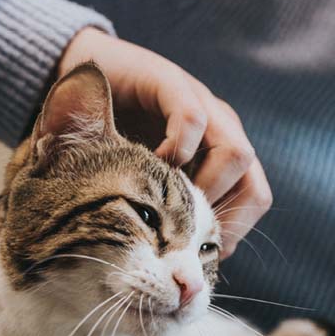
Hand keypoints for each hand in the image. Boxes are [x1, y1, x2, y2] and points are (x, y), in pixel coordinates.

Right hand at [58, 28, 271, 257]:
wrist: (78, 71)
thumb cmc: (111, 135)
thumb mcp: (145, 179)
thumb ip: (168, 208)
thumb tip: (184, 264)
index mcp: (222, 153)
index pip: (254, 198)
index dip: (233, 231)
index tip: (199, 253)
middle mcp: (222, 129)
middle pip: (255, 184)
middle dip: (225, 217)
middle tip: (186, 235)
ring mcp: (201, 104)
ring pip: (236, 154)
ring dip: (205, 188)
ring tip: (169, 202)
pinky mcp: (172, 83)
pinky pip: (191, 119)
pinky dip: (177, 148)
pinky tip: (151, 164)